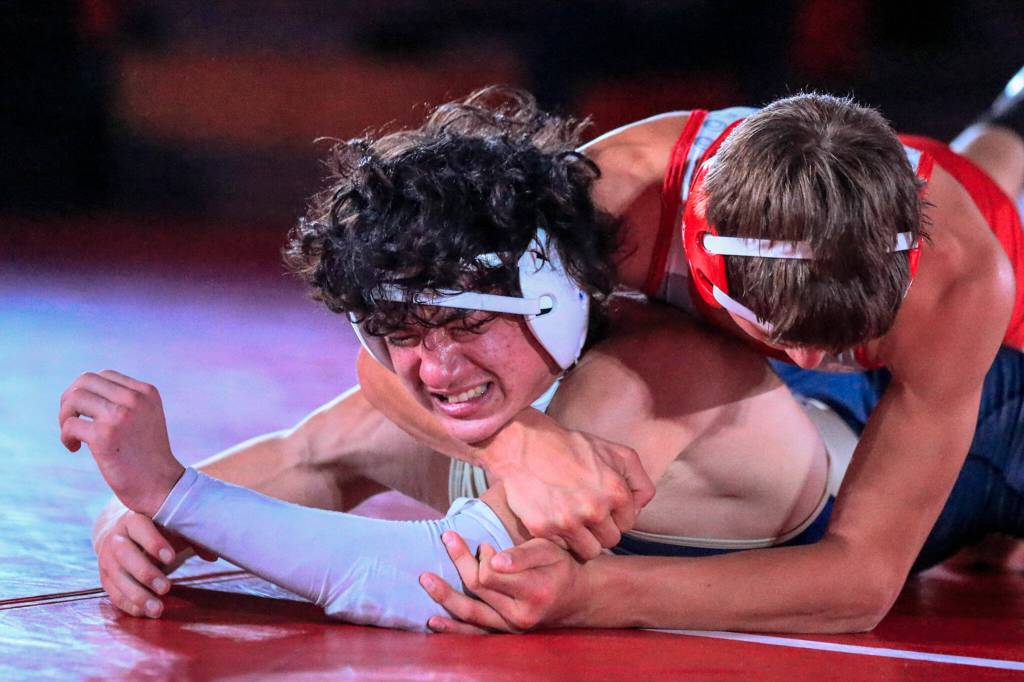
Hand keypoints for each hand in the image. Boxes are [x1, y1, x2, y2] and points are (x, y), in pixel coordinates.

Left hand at [59, 370, 184, 515]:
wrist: (161, 486)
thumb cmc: (148, 456)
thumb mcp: (146, 418)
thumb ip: (125, 401)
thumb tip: (82, 391)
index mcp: (147, 392)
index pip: (104, 375)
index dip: (88, 392)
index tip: (86, 413)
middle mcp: (135, 399)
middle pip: (85, 381)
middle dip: (70, 399)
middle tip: (71, 421)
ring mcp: (120, 416)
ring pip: (74, 398)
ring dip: (65, 417)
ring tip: (72, 435)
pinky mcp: (104, 436)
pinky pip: (70, 425)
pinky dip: (66, 436)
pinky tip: (75, 448)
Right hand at [94, 506, 218, 617]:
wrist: (124, 532)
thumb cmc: (159, 528)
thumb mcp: (174, 527)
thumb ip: (193, 537)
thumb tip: (212, 556)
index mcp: (134, 518)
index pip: (141, 527)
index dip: (154, 542)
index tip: (171, 557)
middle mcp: (116, 537)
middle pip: (125, 554)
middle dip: (145, 573)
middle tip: (166, 588)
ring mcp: (107, 558)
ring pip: (117, 577)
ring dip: (137, 595)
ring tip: (158, 609)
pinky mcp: (105, 577)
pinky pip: (113, 593)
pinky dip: (128, 605)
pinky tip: (144, 612)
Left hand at [419, 532, 585, 632]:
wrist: (575, 597)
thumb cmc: (560, 566)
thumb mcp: (547, 551)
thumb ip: (521, 554)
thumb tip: (492, 559)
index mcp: (535, 590)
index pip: (492, 574)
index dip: (482, 556)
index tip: (485, 545)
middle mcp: (522, 615)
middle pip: (478, 588)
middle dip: (461, 561)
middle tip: (448, 537)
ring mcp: (512, 628)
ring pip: (471, 611)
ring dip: (445, 595)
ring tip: (425, 579)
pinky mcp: (505, 633)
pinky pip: (475, 633)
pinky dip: (453, 627)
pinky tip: (433, 621)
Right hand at [482, 410, 654, 559]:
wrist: (526, 445)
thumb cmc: (572, 447)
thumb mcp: (616, 452)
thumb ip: (639, 480)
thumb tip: (640, 506)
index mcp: (615, 491)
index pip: (627, 523)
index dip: (615, 515)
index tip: (602, 505)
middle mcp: (594, 509)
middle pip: (610, 540)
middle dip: (601, 529)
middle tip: (586, 512)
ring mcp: (568, 521)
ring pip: (589, 551)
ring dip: (584, 539)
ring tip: (574, 520)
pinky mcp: (544, 529)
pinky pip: (563, 548)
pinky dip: (561, 538)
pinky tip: (555, 518)